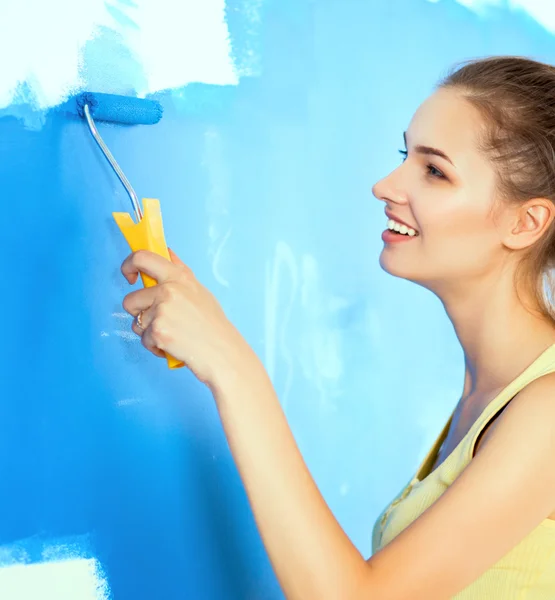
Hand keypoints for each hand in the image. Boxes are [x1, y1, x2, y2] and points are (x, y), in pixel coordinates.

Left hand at [121, 249, 247, 386]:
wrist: (223, 353)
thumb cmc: (213, 325)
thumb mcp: (199, 291)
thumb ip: (180, 271)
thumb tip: (167, 252)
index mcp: (179, 276)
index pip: (142, 257)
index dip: (128, 264)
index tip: (130, 276)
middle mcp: (169, 290)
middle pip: (130, 299)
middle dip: (137, 313)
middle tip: (156, 320)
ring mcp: (162, 310)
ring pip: (136, 322)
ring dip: (148, 332)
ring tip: (172, 334)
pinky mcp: (158, 331)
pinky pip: (144, 339)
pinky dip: (155, 346)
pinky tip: (174, 346)